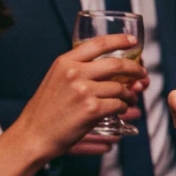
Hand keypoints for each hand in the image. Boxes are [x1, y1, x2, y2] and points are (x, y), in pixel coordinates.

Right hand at [11, 35, 146, 161]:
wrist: (33, 135)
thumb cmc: (46, 111)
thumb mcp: (56, 79)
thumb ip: (78, 70)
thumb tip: (113, 70)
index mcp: (65, 62)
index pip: (98, 43)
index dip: (120, 40)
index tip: (133, 41)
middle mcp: (74, 73)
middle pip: (117, 64)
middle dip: (135, 69)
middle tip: (142, 74)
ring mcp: (84, 91)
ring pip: (120, 87)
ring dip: (129, 94)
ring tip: (130, 99)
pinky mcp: (92, 109)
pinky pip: (118, 104)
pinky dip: (123, 107)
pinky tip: (120, 110)